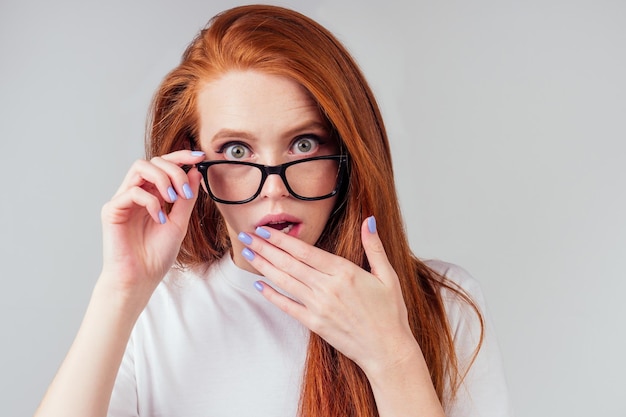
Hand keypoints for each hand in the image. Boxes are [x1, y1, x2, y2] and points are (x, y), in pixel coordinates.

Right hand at [99, 150, 204, 301]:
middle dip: (174, 170)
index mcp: (152, 194)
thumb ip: (187, 198)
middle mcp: (136, 193)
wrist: (140, 279)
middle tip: (184, 192)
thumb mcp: (179, 222)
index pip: (164, 165)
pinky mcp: (112, 210)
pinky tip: (159, 218)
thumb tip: (195, 171)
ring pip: (140, 168)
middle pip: (153, 161)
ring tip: (173, 200)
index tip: (200, 157)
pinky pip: (132, 192)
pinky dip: (151, 201)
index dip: (181, 157)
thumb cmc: (157, 255)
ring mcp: (123, 200)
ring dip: (162, 179)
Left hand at [237, 216, 419, 375]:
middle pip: (289, 263)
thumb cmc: (390, 313)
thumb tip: (370, 220)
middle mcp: (328, 287)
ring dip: (263, 266)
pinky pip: (287, 306)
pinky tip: (259, 285)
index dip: (282, 239)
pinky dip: (272, 295)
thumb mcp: (387, 275)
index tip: (266, 229)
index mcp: (345, 271)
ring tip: (248, 252)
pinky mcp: (314, 323)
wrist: (388, 350)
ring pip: (285, 281)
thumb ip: (374, 247)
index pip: (305, 250)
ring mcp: (319, 306)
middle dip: (265, 247)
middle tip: (247, 235)